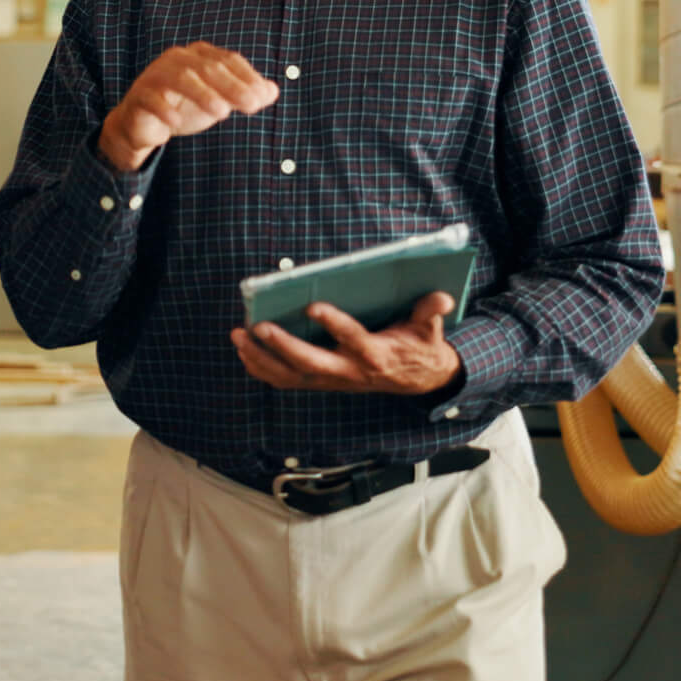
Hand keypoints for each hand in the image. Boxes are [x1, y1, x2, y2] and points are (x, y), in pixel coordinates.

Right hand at [99, 42, 279, 172]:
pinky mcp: (139, 96)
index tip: (262, 98)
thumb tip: (272, 91)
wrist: (144, 124)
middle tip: (253, 106)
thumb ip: (246, 94)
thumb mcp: (219, 101)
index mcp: (199, 55)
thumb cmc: (185, 107)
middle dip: (232, 86)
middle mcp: (177, 59)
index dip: (247, 77)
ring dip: (203, 94)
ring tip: (222, 113)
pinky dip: (164, 109)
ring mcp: (156, 76)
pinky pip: (151, 99)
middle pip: (208, 68)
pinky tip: (177, 123)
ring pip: (180, 78)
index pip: (227, 60)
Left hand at [232, 292, 462, 394]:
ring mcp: (332, 381)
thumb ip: (431, 313)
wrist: (418, 380)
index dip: (334, 325)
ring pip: (291, 376)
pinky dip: (262, 368)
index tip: (313, 306)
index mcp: (376, 356)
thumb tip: (442, 297)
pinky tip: (244, 352)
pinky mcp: (321, 383)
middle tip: (258, 325)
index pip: (353, 340)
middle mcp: (350, 372)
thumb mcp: (430, 330)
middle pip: (311, 364)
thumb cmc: (419, 347)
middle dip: (282, 346)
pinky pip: (286, 381)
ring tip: (238, 336)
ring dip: (262, 358)